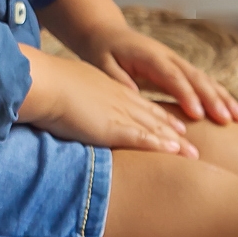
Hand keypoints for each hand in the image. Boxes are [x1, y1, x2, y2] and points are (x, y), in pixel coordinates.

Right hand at [17, 46, 198, 157]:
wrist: (43, 83)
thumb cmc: (46, 86)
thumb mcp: (66, 89)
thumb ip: (75, 100)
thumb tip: (69, 108)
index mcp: (107, 88)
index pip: (138, 103)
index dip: (156, 115)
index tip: (171, 124)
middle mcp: (118, 98)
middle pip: (152, 116)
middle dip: (174, 129)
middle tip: (192, 140)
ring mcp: (118, 112)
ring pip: (154, 128)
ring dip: (176, 142)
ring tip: (194, 153)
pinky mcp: (112, 127)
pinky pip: (143, 137)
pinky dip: (161, 144)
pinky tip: (176, 151)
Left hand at [77, 25, 237, 125]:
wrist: (108, 34)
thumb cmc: (103, 51)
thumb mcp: (102, 64)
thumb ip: (117, 78)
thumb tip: (132, 94)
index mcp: (150, 56)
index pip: (172, 76)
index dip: (187, 94)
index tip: (199, 114)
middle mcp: (168, 57)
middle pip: (195, 77)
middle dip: (213, 98)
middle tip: (228, 119)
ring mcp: (177, 62)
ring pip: (205, 79)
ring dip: (223, 98)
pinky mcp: (180, 69)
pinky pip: (202, 83)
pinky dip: (219, 96)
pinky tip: (232, 112)